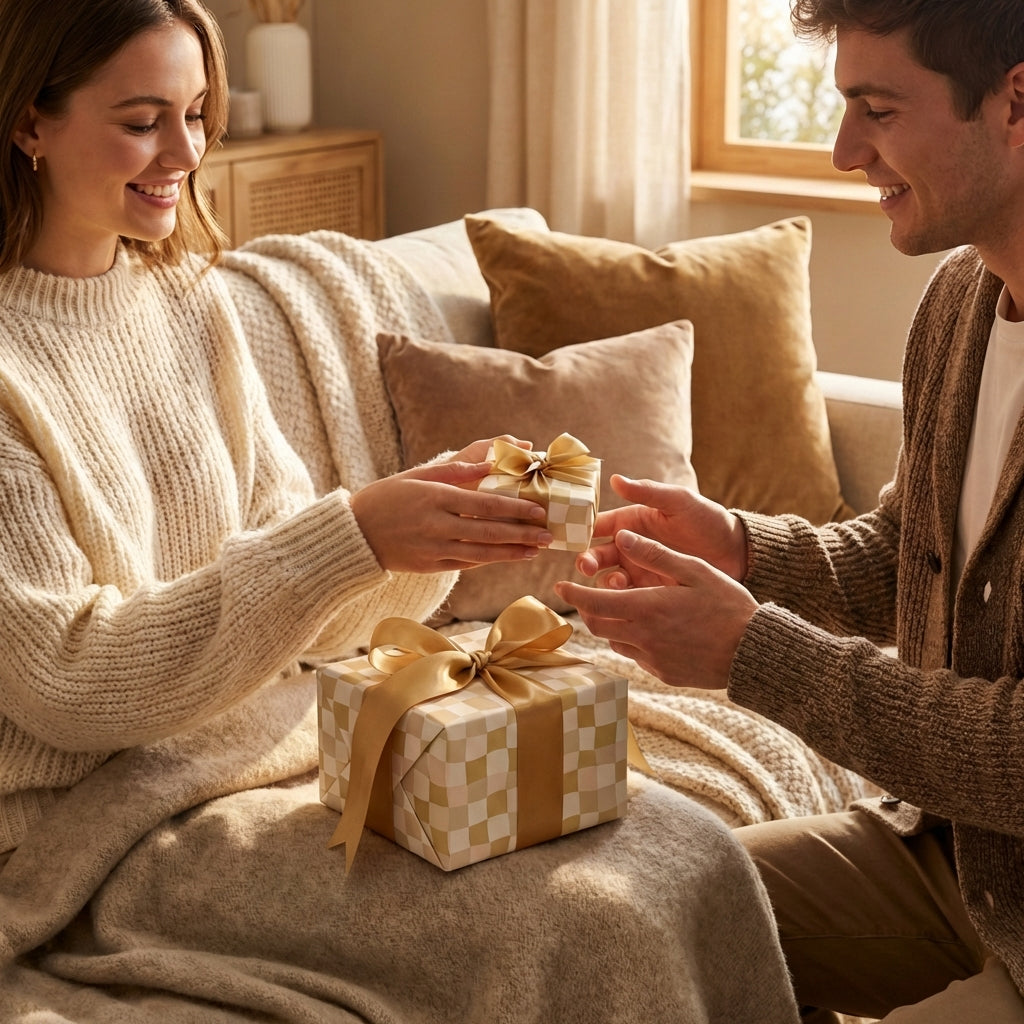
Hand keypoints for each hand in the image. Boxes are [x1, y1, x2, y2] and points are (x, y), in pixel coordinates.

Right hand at [351, 438, 550, 572]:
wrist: (354, 534)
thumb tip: (491, 464)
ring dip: (512, 552)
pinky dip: (490, 560)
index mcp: (435, 497)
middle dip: (522, 533)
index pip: (485, 504)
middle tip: (548, 534)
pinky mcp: (431, 566)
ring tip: (536, 550)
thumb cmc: (387, 497)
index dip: (515, 508)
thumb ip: (455, 470)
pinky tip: (509, 557)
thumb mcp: (417, 476)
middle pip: (489, 531)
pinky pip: (467, 564)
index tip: (538, 509)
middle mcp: (436, 525)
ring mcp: (434, 549)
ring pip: (482, 553)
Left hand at [555, 531, 757, 688]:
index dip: (573, 593)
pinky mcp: (662, 673)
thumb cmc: (728, 604)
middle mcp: (643, 637)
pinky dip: (632, 641)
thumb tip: (622, 536)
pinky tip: (651, 629)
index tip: (559, 585)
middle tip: (590, 595)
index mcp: (647, 607)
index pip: (594, 601)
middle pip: (597, 625)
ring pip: (614, 641)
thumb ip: (655, 554)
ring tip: (624, 609)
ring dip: (610, 625)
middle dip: (588, 608)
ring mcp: (652, 659)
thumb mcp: (695, 570)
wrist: (753, 651)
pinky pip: (636, 656)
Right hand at [576, 475, 747, 587]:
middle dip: (587, 561)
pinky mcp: (650, 592)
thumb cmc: (708, 520)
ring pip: (607, 579)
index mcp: (631, 523)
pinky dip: (621, 601)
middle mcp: (629, 547)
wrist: (736, 554)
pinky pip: (627, 599)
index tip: (569, 538)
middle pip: (596, 555)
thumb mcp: (679, 502)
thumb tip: (616, 479)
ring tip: (618, 583)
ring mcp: (638, 571)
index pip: (597, 526)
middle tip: (587, 567)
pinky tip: (627, 601)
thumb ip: (648, 492)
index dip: (581, 531)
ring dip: (604, 583)